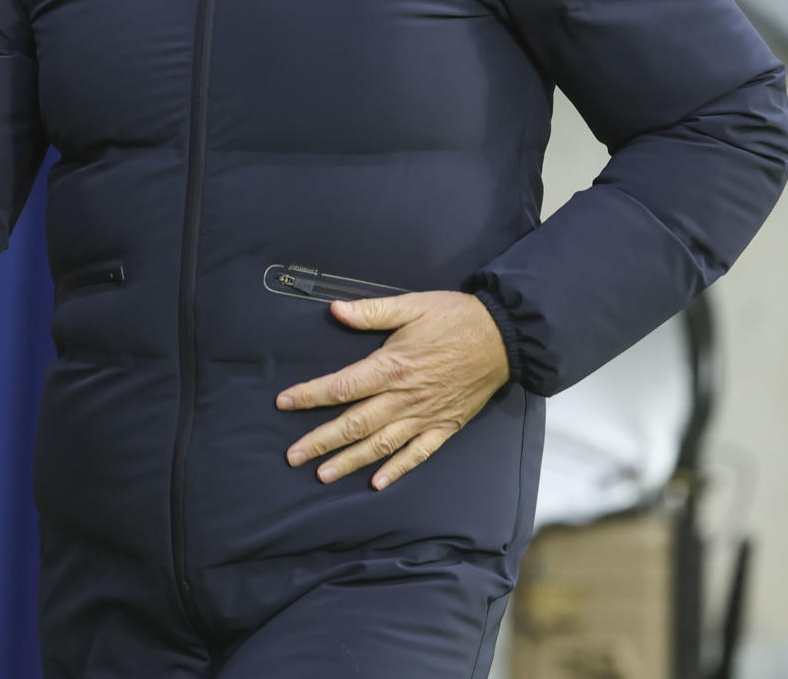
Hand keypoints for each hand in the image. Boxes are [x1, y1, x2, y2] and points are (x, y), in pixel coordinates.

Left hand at [277, 291, 509, 489]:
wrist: (503, 337)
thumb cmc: (455, 317)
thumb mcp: (412, 305)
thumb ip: (372, 312)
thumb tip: (335, 310)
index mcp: (392, 367)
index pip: (342, 387)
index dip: (310, 396)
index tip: (284, 402)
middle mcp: (405, 397)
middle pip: (355, 424)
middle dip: (321, 441)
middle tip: (292, 456)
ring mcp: (425, 416)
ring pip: (381, 444)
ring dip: (350, 461)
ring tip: (323, 475)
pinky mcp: (445, 426)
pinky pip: (418, 453)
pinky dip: (397, 469)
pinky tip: (377, 482)